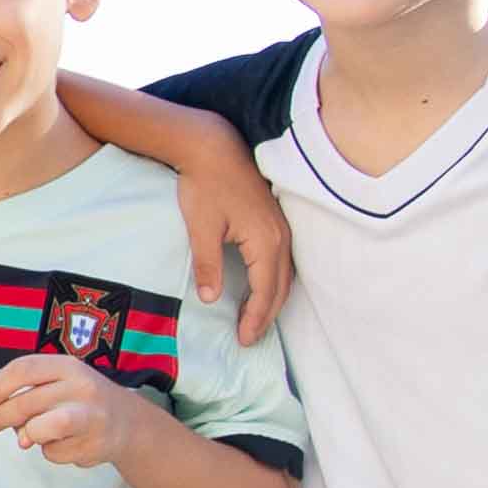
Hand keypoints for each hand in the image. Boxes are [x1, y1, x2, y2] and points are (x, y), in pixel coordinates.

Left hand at [0, 351, 147, 474]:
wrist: (128, 423)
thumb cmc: (84, 400)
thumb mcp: (61, 381)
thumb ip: (29, 391)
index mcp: (69, 366)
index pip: (24, 369)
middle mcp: (81, 388)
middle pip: (25, 402)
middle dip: (0, 417)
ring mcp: (89, 417)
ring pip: (38, 429)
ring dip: (25, 435)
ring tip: (25, 437)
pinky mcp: (92, 445)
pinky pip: (53, 453)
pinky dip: (49, 451)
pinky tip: (63, 443)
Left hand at [181, 150, 295, 345]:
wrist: (213, 147)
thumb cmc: (205, 186)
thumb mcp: (201, 229)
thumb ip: (207, 266)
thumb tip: (211, 299)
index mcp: (265, 241)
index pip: (265, 291)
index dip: (255, 318)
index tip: (244, 340)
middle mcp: (281, 236)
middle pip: (281, 287)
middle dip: (266, 316)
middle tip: (250, 339)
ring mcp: (282, 227)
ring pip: (285, 274)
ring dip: (273, 300)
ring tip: (256, 321)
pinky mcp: (275, 221)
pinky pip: (282, 260)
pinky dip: (275, 282)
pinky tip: (262, 289)